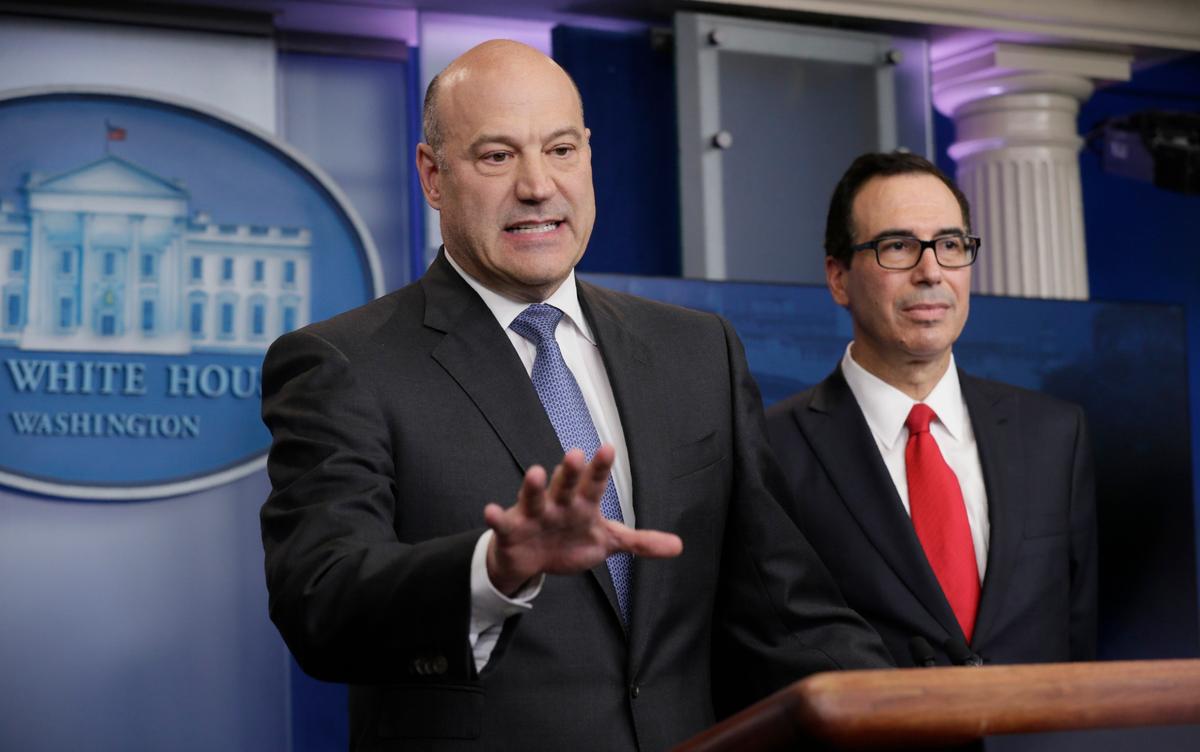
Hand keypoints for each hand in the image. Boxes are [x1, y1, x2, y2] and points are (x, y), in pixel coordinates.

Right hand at [483, 445, 682, 595]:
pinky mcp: (511, 530)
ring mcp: (533, 515)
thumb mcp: (607, 542)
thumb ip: (640, 542)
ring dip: (533, 486)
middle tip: (575, 454)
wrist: (532, 562)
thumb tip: (679, 546)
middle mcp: (558, 503)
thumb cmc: (570, 542)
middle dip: (570, 471)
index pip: (594, 483)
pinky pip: (503, 523)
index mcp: (582, 504)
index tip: (608, 448)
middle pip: (565, 484)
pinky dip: (496, 518)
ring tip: (535, 472)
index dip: (600, 467)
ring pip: (534, 498)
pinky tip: (491, 511)